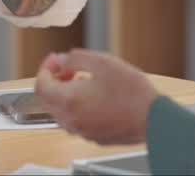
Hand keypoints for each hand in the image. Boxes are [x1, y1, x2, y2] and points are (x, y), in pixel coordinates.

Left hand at [33, 49, 160, 145]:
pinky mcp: (94, 137)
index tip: (55, 59)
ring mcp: (82, 131)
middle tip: (68, 68)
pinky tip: (93, 96)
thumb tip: (61, 59)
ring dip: (64, 93)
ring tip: (83, 80)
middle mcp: (72, 119)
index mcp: (69, 100)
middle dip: (54, 80)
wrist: (154, 119)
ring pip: (60, 111)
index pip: (40, 85)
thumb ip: (75, 58)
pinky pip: (75, 120)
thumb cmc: (133, 93)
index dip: (45, 68)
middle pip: (47, 100)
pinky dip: (76, 106)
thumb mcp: (102, 62)